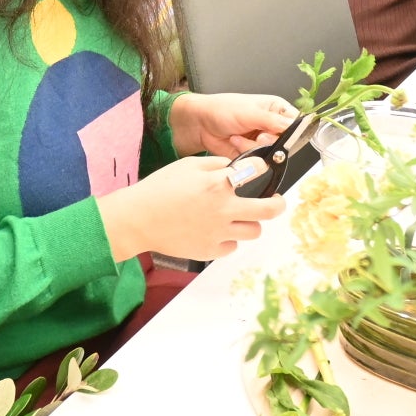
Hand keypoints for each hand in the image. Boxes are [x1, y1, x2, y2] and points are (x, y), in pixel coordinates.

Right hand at [95, 156, 287, 261]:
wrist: (138, 220)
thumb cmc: (159, 189)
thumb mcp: (187, 165)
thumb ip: (215, 164)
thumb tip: (233, 166)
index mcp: (219, 185)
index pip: (257, 173)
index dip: (263, 170)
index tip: (263, 170)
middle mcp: (224, 210)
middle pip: (268, 210)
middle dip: (278, 204)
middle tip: (276, 201)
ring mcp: (219, 233)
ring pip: (254, 231)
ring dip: (250, 223)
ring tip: (239, 217)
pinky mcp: (210, 251)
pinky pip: (232, 246)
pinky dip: (228, 239)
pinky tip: (216, 230)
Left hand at [169, 92, 297, 158]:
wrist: (200, 124)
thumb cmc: (222, 109)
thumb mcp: (249, 112)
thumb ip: (272, 121)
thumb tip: (292, 126)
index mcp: (276, 109)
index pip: (296, 123)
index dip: (291, 132)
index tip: (279, 133)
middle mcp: (273, 125)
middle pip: (286, 142)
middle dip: (268, 141)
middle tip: (256, 134)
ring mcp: (263, 141)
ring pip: (271, 154)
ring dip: (252, 147)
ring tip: (238, 135)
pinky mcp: (254, 154)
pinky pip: (258, 161)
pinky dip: (245, 153)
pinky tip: (235, 142)